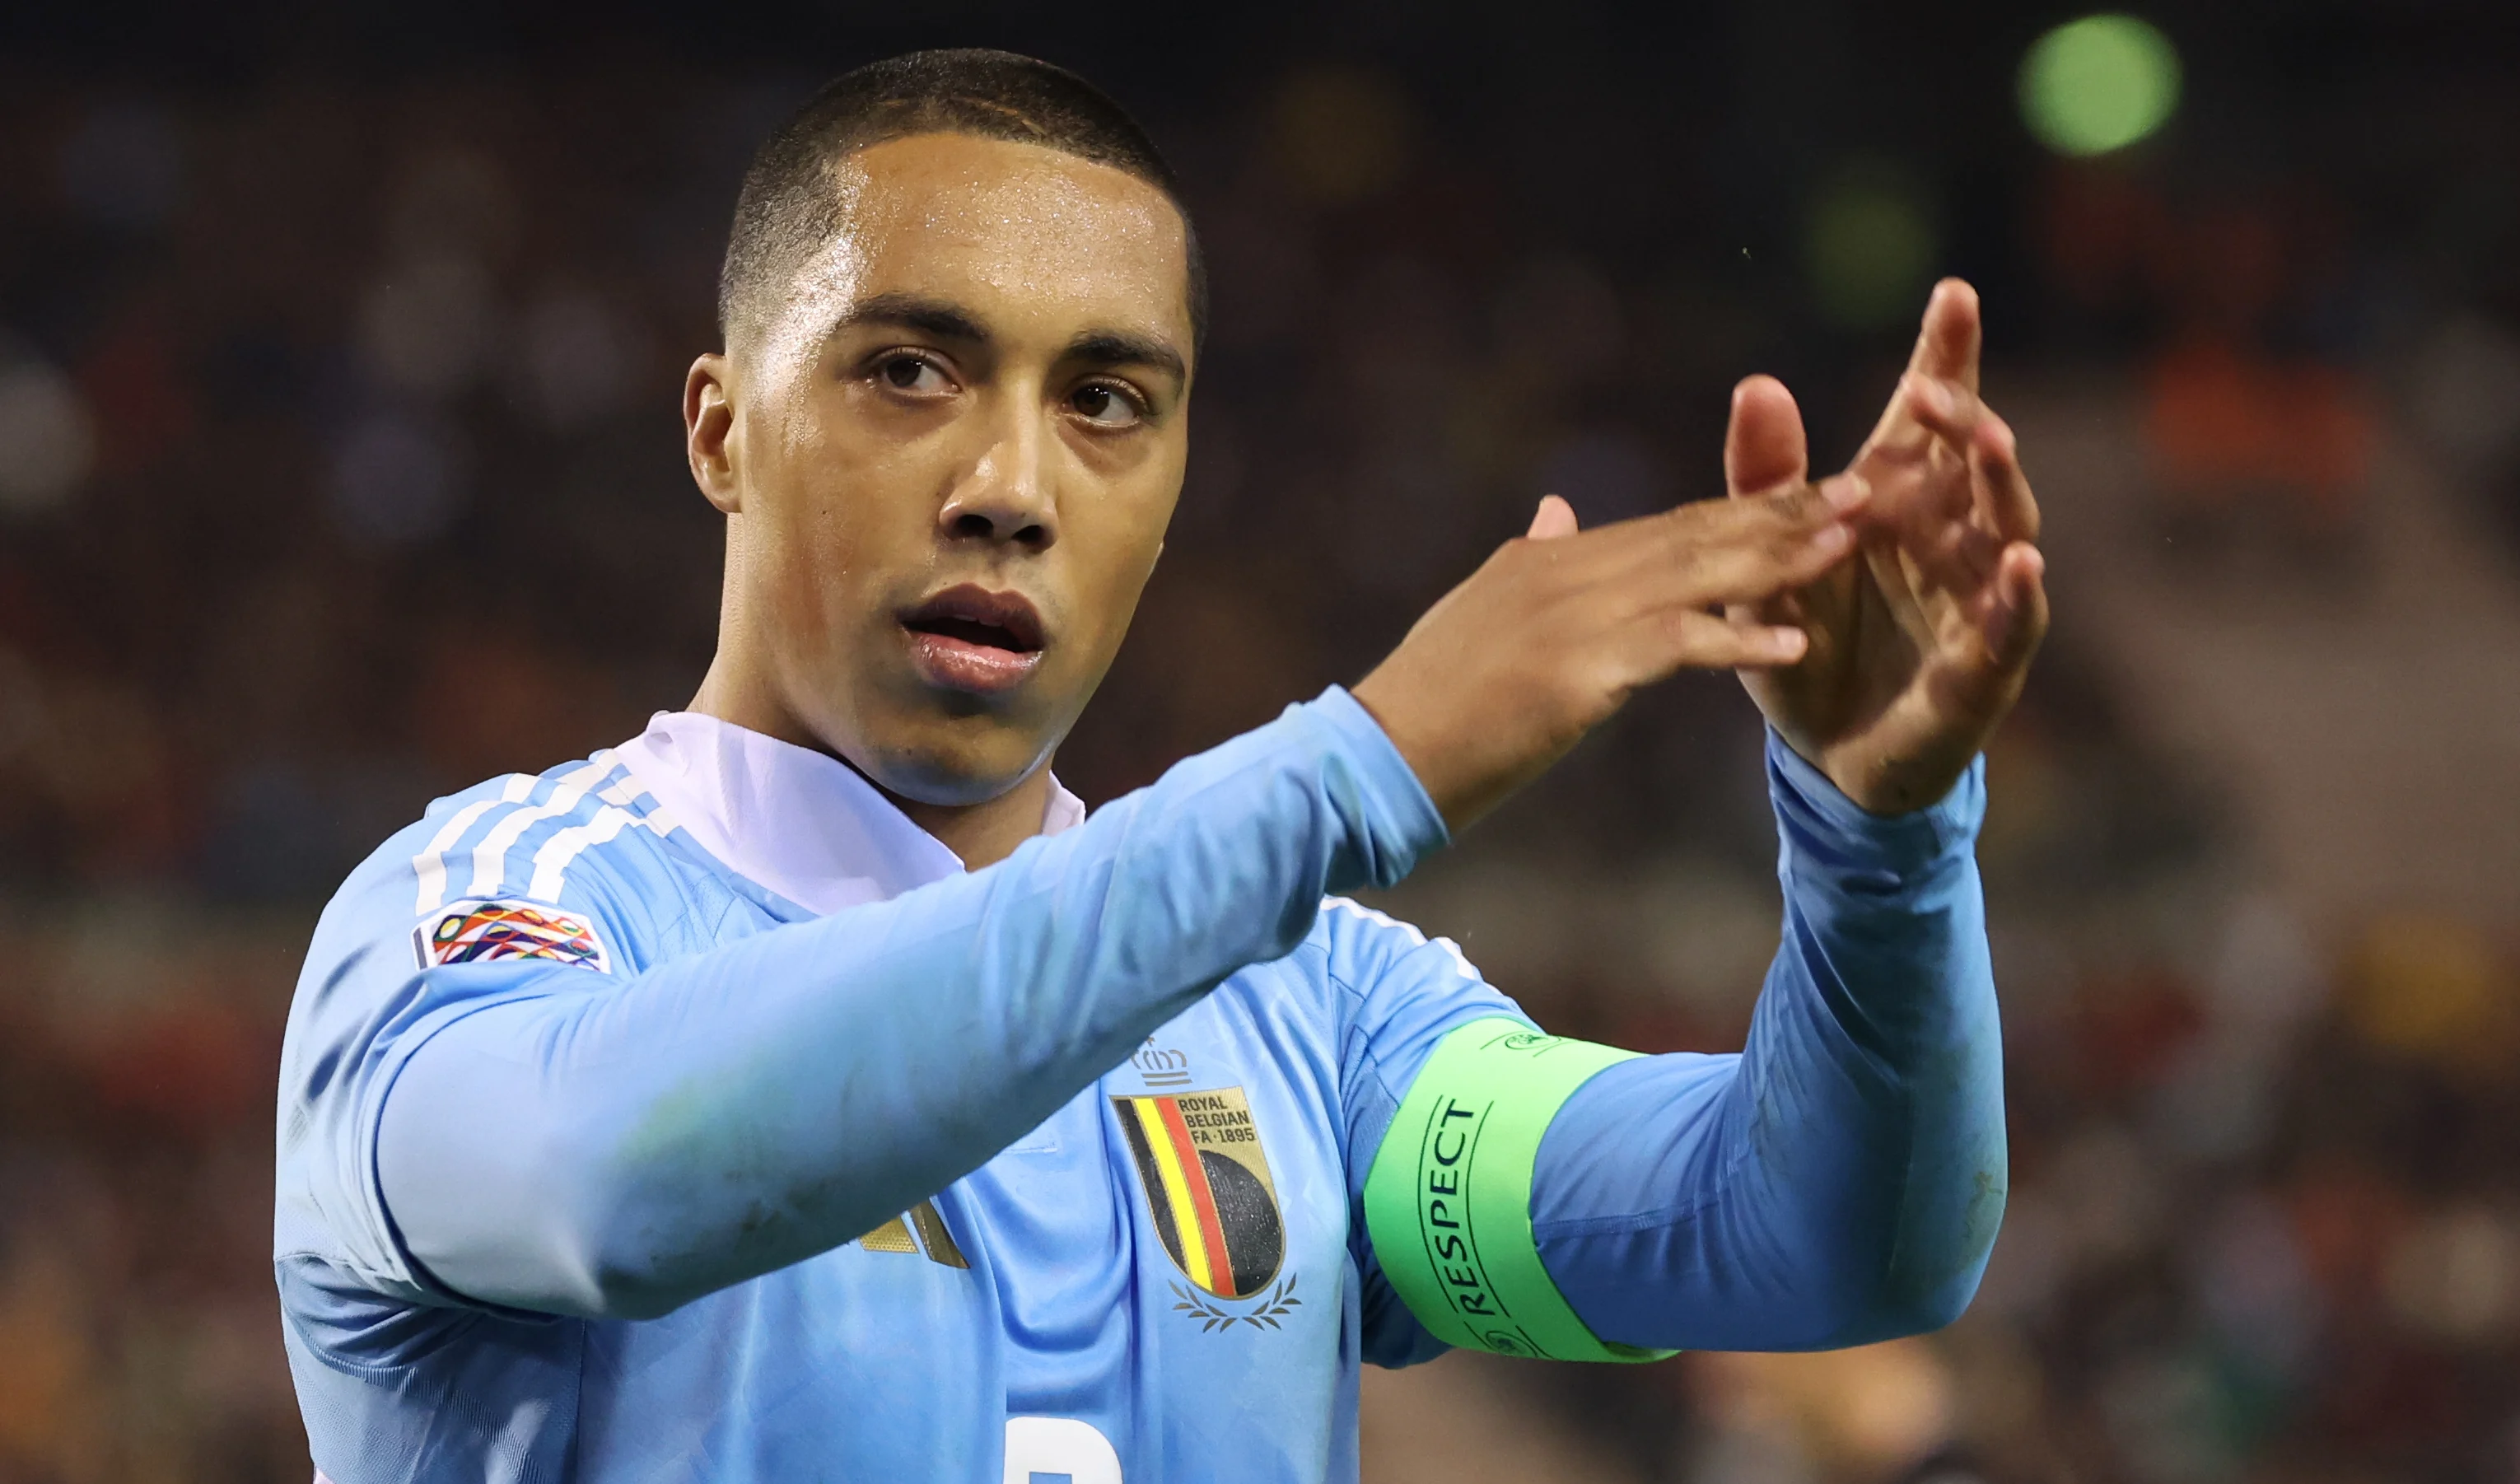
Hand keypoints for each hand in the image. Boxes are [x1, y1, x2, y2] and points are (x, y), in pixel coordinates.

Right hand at [1353, 472, 1870, 832]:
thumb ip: (1528, 558)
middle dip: (1782, 513)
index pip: (1667, 524)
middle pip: (1693, 533)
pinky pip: (1673, 646)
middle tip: (1864, 490)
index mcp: (1548, 559)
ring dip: (1777, 560)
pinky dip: (1735, 641)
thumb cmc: (1427, 704)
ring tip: (1849, 546)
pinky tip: (1792, 644)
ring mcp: (1568, 617)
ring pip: (1693, 575)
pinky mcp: (1573, 671)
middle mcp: (1563, 570)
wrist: (1374, 757)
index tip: (1815, 491)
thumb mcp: (1481, 612)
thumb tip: (1555, 510)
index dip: (1746, 507)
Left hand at [1728, 278, 2048, 813]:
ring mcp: (1975, 599)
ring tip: (1989, 439)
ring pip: (2007, 527)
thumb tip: (1757, 384)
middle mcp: (1949, 536)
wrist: (1820, 751)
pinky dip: (2018, 594)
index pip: (1929, 417)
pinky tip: (2022, 561)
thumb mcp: (1763, 561)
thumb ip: (1763, 480)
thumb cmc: (1804, 641)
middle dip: (1965, 415)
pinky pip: (2010, 625)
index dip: (1946, 356)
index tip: (1952, 292)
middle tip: (1934, 385)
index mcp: (1898, 500)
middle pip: (1974, 459)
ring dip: (2002, 484)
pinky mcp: (1985, 667)